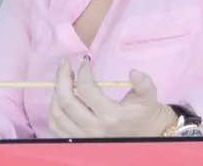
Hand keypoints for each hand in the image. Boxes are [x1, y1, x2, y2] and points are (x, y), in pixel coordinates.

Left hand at [48, 57, 176, 138]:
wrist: (146, 136)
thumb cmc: (144, 114)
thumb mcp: (148, 97)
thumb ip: (143, 84)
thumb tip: (133, 72)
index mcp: (110, 116)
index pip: (86, 89)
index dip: (82, 71)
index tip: (86, 61)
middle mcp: (94, 128)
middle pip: (66, 101)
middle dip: (61, 78)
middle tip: (65, 63)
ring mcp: (83, 137)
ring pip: (57, 114)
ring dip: (55, 93)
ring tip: (63, 79)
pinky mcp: (78, 142)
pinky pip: (56, 127)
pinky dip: (54, 111)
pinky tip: (60, 98)